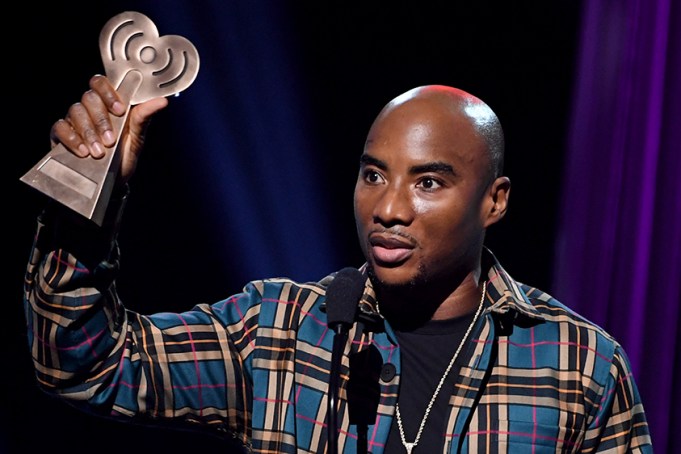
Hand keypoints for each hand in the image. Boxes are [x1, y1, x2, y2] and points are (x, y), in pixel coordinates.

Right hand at [49, 74, 168, 185]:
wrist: (112, 182)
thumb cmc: (124, 157)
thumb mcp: (137, 139)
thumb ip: (144, 118)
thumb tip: (161, 101)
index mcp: (109, 105)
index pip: (102, 84)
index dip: (109, 93)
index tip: (120, 110)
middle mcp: (90, 109)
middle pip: (89, 97)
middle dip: (101, 120)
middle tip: (111, 140)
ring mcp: (74, 121)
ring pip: (76, 111)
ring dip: (89, 132)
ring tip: (99, 151)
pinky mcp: (61, 134)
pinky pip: (60, 127)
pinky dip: (72, 138)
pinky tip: (83, 151)